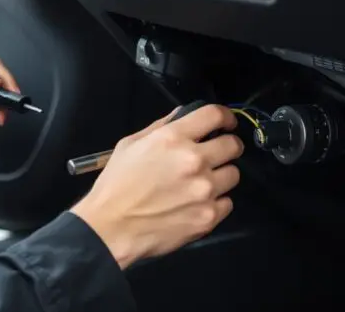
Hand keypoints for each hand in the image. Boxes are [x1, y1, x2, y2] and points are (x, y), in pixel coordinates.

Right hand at [70, 104, 243, 268]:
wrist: (111, 229)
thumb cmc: (116, 184)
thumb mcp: (130, 145)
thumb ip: (161, 127)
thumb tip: (183, 115)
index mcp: (173, 138)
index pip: (215, 115)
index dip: (225, 116)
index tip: (227, 123)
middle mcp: (194, 161)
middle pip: (233, 145)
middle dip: (228, 146)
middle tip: (217, 153)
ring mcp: (205, 190)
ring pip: (233, 174)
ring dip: (221, 175)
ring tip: (203, 182)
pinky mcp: (208, 217)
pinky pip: (227, 202)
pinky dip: (216, 202)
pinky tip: (198, 204)